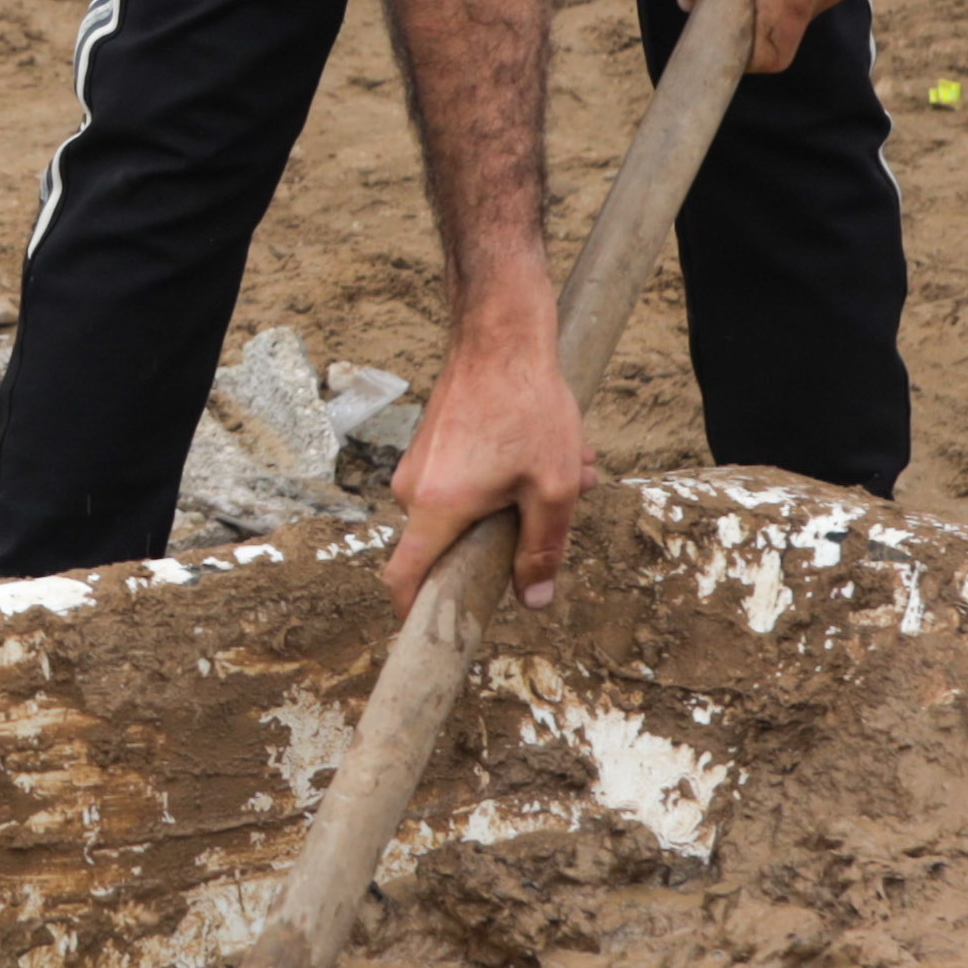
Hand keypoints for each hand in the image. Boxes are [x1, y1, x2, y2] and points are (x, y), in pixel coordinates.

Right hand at [384, 311, 594, 611]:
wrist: (500, 334)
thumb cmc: (527, 407)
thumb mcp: (552, 488)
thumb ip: (542, 550)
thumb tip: (533, 602)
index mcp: (437, 509)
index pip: (402, 579)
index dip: (413, 614)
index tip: (433, 634)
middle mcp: (414, 491)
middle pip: (451, 543)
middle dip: (507, 535)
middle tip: (559, 503)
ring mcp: (418, 465)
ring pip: (466, 507)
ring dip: (515, 497)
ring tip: (565, 466)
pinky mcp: (430, 444)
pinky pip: (464, 479)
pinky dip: (503, 472)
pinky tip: (543, 445)